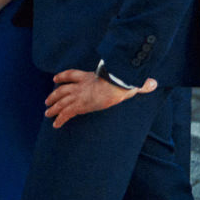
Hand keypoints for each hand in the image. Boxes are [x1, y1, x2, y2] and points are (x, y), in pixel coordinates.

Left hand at [43, 69, 157, 127]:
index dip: (62, 76)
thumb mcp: (128, 80)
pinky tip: (55, 124)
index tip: (55, 78)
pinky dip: (59, 119)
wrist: (116, 81)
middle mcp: (81, 85)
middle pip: (62, 89)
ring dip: (53, 107)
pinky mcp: (80, 105)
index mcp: (88, 76)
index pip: (71, 74)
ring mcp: (79, 94)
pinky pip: (66, 113)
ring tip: (47, 113)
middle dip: (54, 95)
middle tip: (47, 101)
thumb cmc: (122, 79)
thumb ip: (138, 83)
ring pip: (60, 101)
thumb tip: (152, 83)